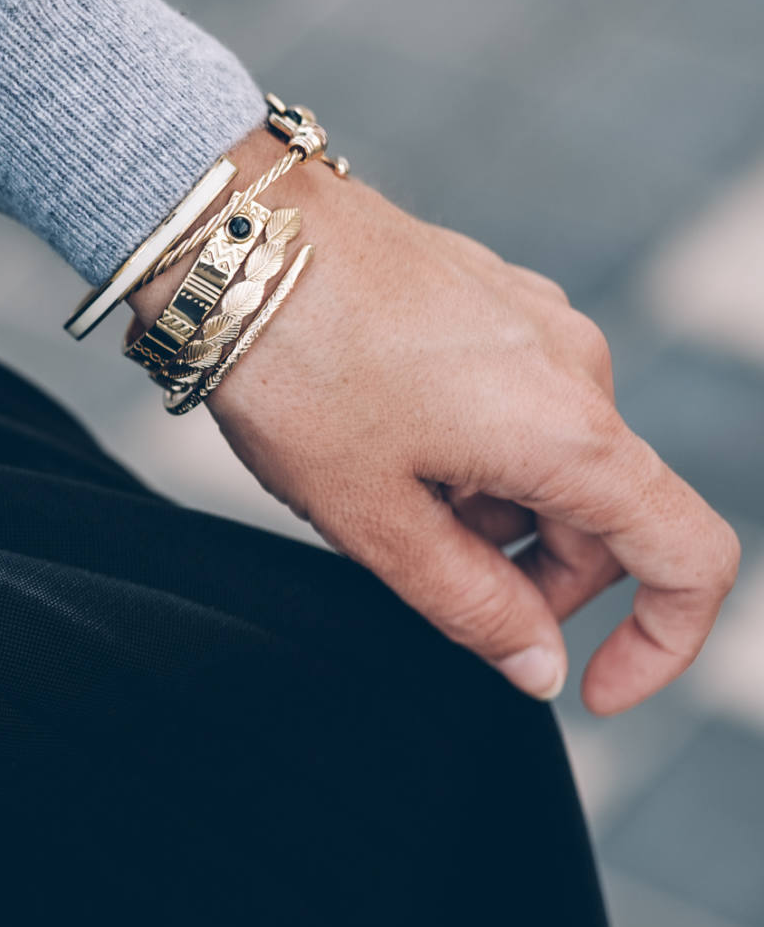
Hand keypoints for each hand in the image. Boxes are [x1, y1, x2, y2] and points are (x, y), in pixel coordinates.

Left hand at [130, 128, 740, 713]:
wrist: (238, 238)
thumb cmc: (297, 371)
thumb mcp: (371, 518)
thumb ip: (469, 605)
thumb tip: (541, 668)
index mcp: (570, 432)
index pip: (689, 557)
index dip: (662, 644)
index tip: (592, 688)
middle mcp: (579, 367)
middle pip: (607, 515)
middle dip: (535, 577)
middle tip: (424, 578)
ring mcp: (537, 321)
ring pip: (552, 459)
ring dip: (490, 509)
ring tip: (378, 490)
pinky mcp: (492, 296)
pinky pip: (513, 401)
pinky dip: (469, 450)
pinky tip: (378, 436)